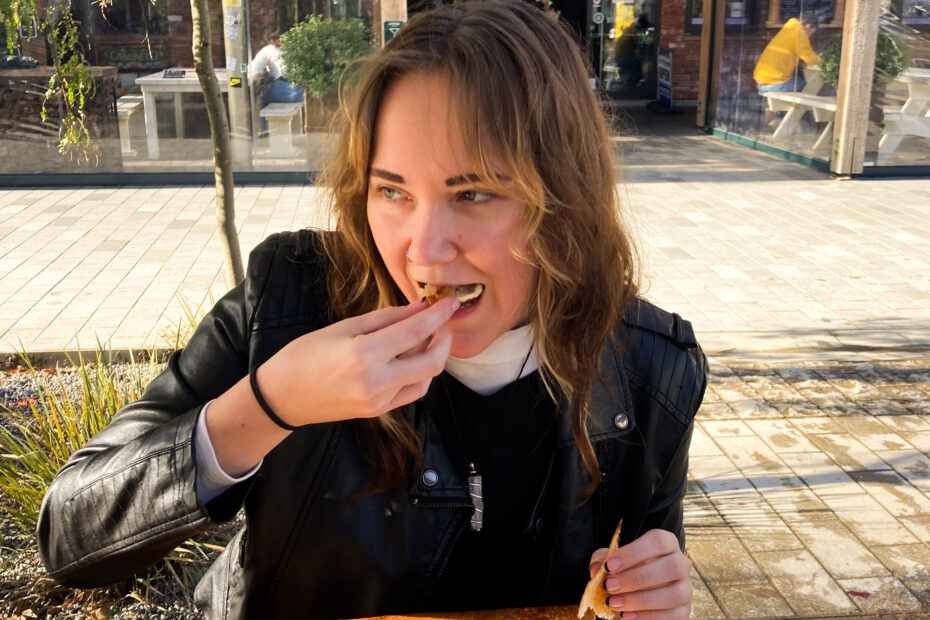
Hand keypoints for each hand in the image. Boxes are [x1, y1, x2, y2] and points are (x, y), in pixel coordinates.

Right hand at [258, 296, 458, 426]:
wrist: (282, 396)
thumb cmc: (305, 354)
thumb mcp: (344, 327)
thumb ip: (386, 318)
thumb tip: (418, 307)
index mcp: (365, 354)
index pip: (416, 331)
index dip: (438, 315)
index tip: (451, 302)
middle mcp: (377, 381)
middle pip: (432, 361)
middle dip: (444, 338)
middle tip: (442, 321)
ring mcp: (379, 400)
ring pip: (426, 378)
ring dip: (433, 356)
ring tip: (426, 336)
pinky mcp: (379, 411)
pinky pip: (412, 392)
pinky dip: (419, 373)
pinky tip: (412, 357)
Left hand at [588, 529, 691, 619]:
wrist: (636, 594)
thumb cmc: (626, 571)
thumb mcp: (612, 562)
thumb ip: (602, 561)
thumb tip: (597, 569)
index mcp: (666, 544)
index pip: (658, 541)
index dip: (633, 553)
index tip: (609, 566)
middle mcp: (681, 563)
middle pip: (671, 566)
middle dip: (638, 577)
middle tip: (610, 586)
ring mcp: (685, 588)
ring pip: (675, 593)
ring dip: (641, 600)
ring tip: (615, 603)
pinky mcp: (684, 611)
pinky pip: (673, 615)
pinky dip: (648, 617)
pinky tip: (627, 616)